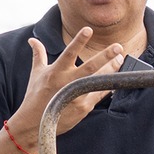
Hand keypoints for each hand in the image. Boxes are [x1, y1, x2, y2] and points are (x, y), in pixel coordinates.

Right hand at [8, 26, 125, 146]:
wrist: (35, 123)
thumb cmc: (35, 96)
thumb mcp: (36, 74)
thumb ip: (38, 55)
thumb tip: (32, 40)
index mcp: (56, 72)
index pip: (69, 53)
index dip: (79, 41)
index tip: (88, 29)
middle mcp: (67, 83)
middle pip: (90, 68)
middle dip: (105, 57)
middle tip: (118, 47)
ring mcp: (77, 96)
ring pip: (98, 81)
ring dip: (111, 70)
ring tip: (121, 59)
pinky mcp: (83, 107)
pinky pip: (99, 94)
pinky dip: (108, 86)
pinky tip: (117, 78)